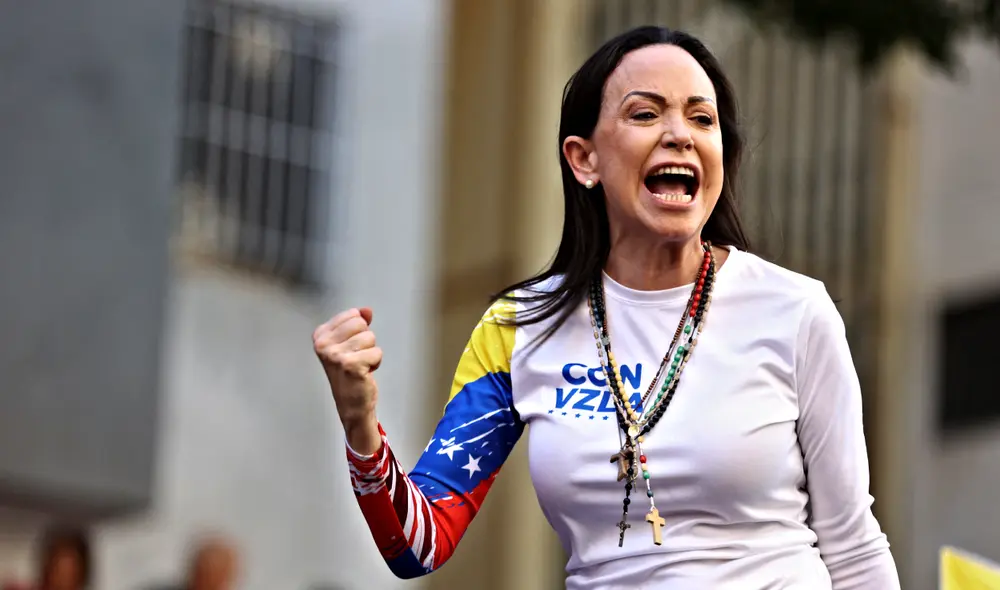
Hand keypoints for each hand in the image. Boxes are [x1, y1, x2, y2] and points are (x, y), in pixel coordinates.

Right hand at [313, 307, 382, 453]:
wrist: (351, 404)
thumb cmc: (350, 372)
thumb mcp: (349, 343)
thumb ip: (358, 323)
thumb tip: (367, 310)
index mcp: (320, 335)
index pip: (353, 314)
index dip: (359, 330)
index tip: (350, 347)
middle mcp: (323, 344)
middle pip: (361, 323)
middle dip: (366, 340)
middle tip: (356, 357)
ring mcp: (335, 355)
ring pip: (370, 337)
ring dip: (370, 352)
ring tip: (360, 365)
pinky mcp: (350, 365)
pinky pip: (377, 352)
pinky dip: (375, 362)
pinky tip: (364, 372)